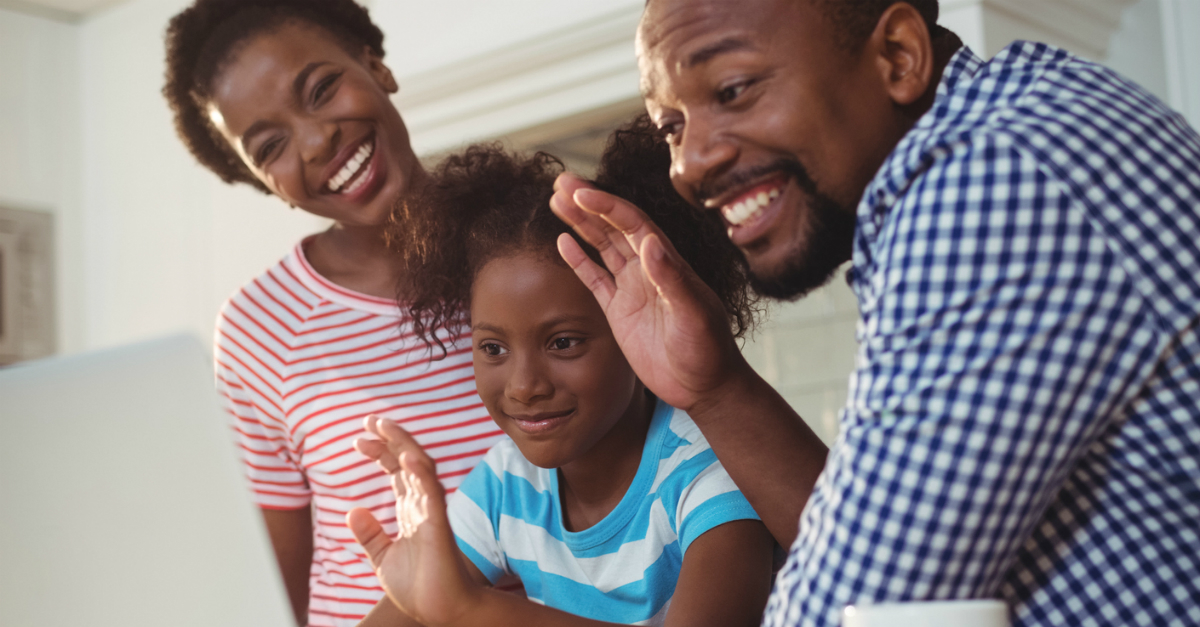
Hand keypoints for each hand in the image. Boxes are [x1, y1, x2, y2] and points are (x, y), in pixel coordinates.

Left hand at [347, 415, 479, 626]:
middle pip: (407, 461)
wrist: (440, 611)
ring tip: (385, 426)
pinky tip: (408, 458)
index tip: (359, 439)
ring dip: (404, 445)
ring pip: (421, 468)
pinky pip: (432, 494)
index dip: (380, 451)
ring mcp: (432, 512)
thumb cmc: (418, 587)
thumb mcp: (383, 558)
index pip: (396, 471)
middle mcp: (423, 505)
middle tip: (369, 420)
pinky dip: (421, 474)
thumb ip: (370, 534)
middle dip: (390, 438)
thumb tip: (352, 511)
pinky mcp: (439, 526)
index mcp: (411, 510)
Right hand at [550, 173, 751, 411]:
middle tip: (560, 181)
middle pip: (613, 227)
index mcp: (667, 264)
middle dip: (587, 204)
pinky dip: (579, 260)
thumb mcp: (693, 316)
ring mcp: (633, 290)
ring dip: (580, 224)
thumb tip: (649, 243)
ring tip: (556, 200)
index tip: (582, 192)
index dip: (607, 206)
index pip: (633, 225)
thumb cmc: (707, 351)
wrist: (705, 387)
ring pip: (602, 247)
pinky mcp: (620, 312)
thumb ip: (672, 280)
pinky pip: (596, 279)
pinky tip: (562, 241)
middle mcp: (649, 270)